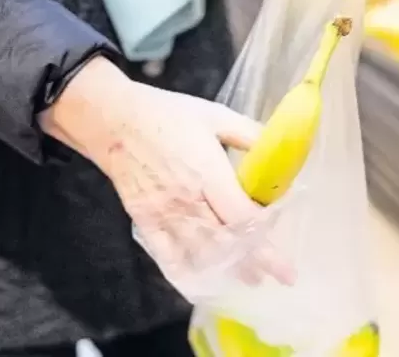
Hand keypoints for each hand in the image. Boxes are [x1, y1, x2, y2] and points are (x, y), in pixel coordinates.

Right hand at [40, 57, 293, 285]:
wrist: (114, 120)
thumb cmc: (169, 116)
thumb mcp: (216, 116)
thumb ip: (249, 135)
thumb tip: (280, 149)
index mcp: (208, 174)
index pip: (243, 220)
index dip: (267, 245)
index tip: (284, 263)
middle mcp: (188, 201)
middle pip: (226, 244)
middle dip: (254, 264)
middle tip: (276, 276)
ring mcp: (164, 215)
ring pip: (200, 254)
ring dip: (227, 271)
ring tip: (249, 279)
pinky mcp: (145, 221)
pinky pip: (166, 256)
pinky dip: (185, 274)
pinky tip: (202, 282)